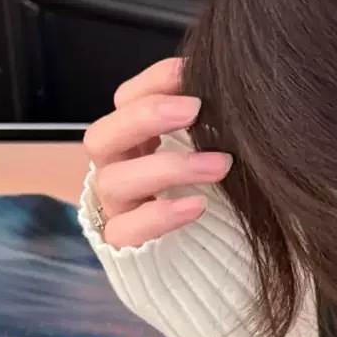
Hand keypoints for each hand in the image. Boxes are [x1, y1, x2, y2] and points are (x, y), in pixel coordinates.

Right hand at [84, 57, 233, 249]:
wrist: (206, 265)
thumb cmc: (211, 200)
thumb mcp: (210, 157)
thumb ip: (208, 128)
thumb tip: (234, 88)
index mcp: (132, 142)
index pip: (125, 101)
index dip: (153, 82)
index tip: (191, 71)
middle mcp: (115, 171)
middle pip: (103, 135)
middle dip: (147, 116)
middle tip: (195, 108)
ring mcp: (115, 209)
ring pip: (114, 181)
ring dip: (169, 167)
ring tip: (220, 164)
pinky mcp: (124, 246)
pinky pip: (128, 230)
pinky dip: (161, 214)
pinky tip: (197, 205)